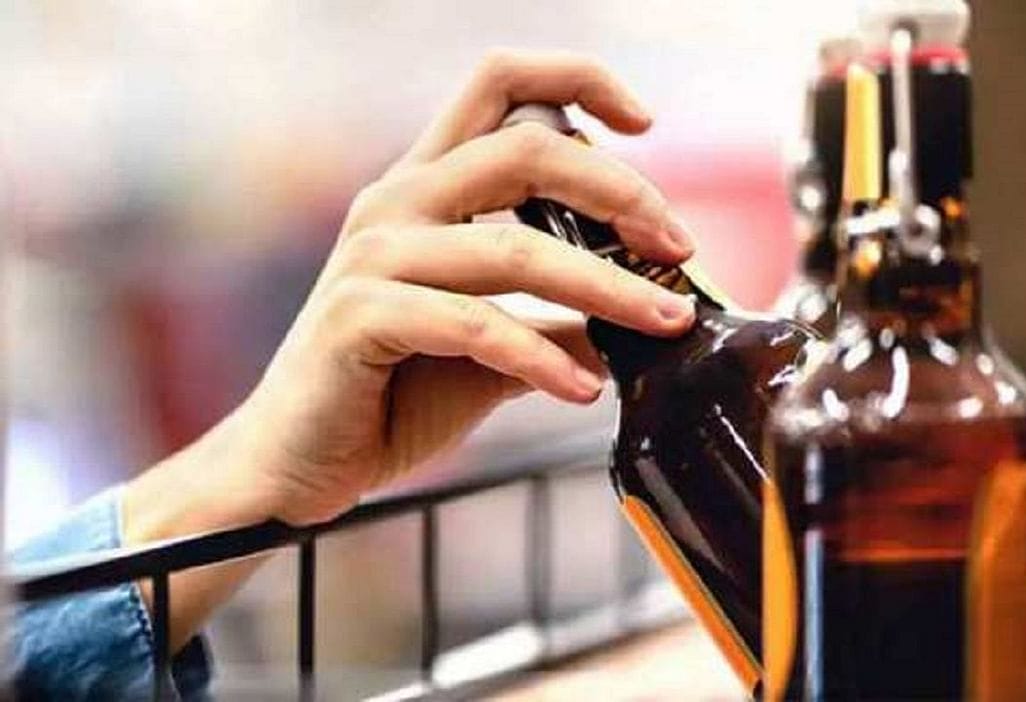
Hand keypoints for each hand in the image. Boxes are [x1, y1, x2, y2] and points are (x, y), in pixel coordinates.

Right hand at [128, 49, 697, 537]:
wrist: (299, 463)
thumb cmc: (391, 393)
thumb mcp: (494, 344)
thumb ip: (558, 318)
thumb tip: (644, 315)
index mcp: (426, 186)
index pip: (499, 85)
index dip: (578, 81)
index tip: (645, 123)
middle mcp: (399, 201)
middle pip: (526, 148)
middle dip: (620, 190)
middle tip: (677, 245)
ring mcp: (375, 255)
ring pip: (517, 248)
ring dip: (607, 288)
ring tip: (665, 322)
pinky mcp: (363, 315)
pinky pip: (476, 325)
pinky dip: (542, 360)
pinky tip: (583, 390)